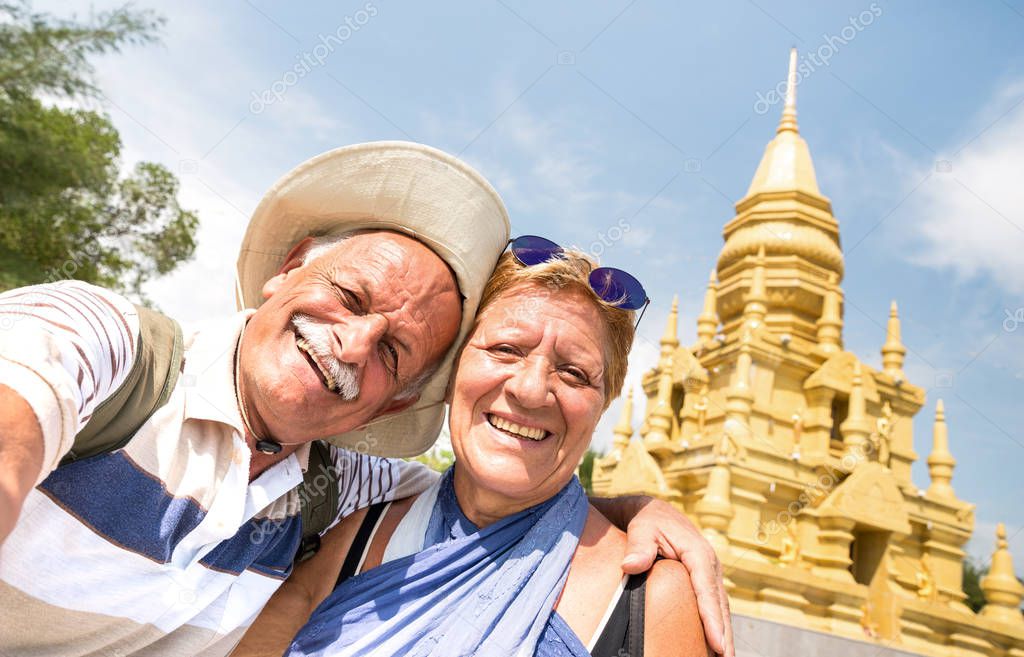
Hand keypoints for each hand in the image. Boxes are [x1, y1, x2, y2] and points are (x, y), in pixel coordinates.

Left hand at [620, 496, 732, 656]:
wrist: (655, 511)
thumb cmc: (648, 521)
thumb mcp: (641, 529)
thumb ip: (638, 547)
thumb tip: (629, 565)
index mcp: (698, 553)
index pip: (706, 589)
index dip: (711, 617)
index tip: (717, 642)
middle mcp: (709, 564)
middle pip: (719, 603)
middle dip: (724, 633)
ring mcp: (709, 572)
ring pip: (720, 606)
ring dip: (724, 632)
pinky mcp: (704, 578)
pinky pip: (714, 604)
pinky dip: (717, 623)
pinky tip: (715, 643)